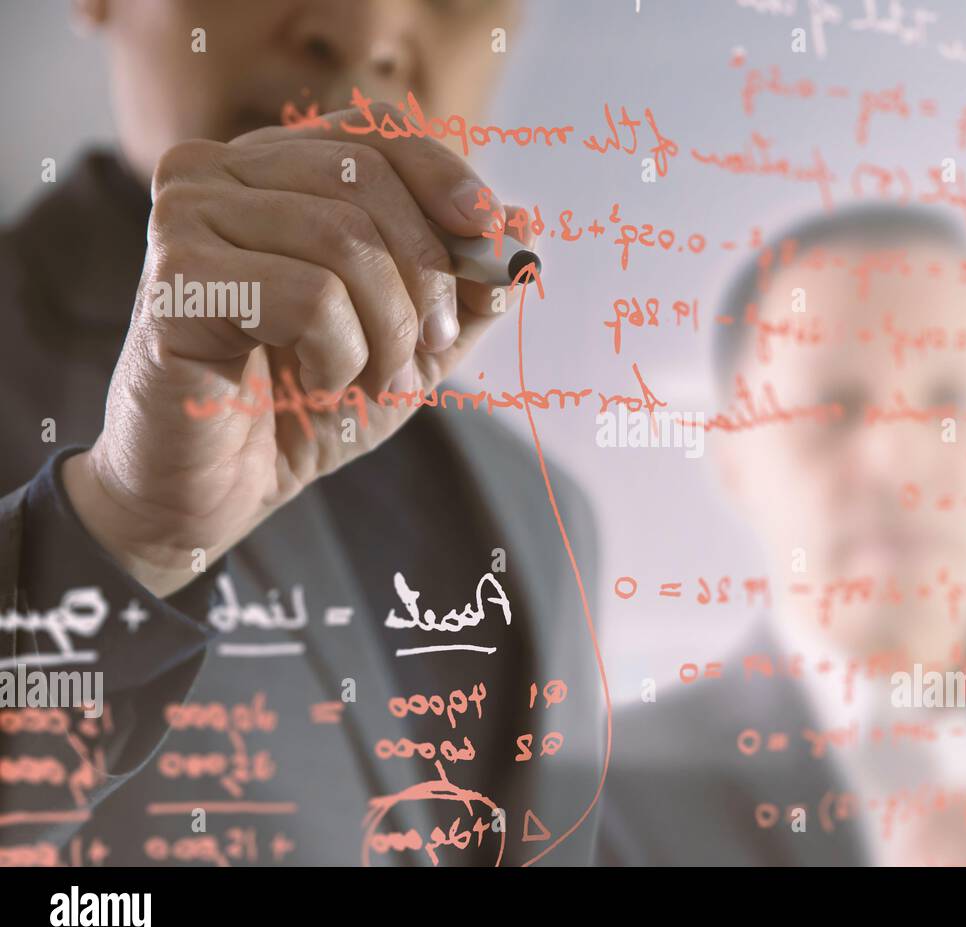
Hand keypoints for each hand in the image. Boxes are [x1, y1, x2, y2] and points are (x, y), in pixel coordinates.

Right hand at [64, 103, 534, 596]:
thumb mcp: (415, 343)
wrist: (216, 492)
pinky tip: (318, 386)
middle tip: (431, 353)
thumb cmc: (307, 407)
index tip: (494, 243)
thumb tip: (529, 224)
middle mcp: (219, 172)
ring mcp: (186, 217)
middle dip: (427, 278)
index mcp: (275, 169)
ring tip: (375, 382)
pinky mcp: (175, 279)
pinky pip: (308, 297)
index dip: (450, 182)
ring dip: (388, 330)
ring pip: (342, 239)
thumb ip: (469, 287)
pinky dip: (341, 357)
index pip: (378, 135)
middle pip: (367, 181)